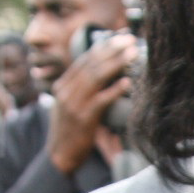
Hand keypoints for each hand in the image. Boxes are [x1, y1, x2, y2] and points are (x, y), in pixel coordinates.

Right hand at [45, 33, 135, 174]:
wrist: (60, 155)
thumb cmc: (71, 130)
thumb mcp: (71, 105)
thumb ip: (82, 90)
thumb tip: (106, 74)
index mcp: (63, 85)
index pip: (84, 59)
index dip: (103, 46)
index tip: (120, 37)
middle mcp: (66, 91)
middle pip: (91, 64)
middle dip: (112, 49)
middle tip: (130, 39)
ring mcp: (74, 104)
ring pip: (96, 77)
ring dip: (116, 63)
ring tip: (132, 53)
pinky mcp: (83, 118)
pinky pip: (101, 100)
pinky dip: (114, 89)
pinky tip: (127, 82)